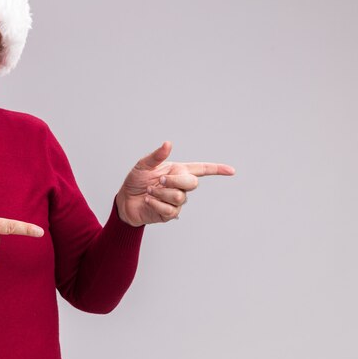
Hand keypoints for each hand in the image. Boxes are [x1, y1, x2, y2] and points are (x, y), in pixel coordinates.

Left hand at [115, 141, 234, 226]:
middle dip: (175, 181)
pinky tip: (147, 201)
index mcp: (178, 171)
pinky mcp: (170, 214)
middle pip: (193, 183)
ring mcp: (176, 201)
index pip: (202, 169)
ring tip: (148, 191)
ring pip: (179, 197)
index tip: (231, 171)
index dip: (217, 169)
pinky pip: (169, 210)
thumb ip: (157, 156)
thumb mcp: (143, 165)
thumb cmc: (136, 181)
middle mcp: (180, 186)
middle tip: (159, 180)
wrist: (125, 200)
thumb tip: (168, 144)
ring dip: (160, 193)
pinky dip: (155, 204)